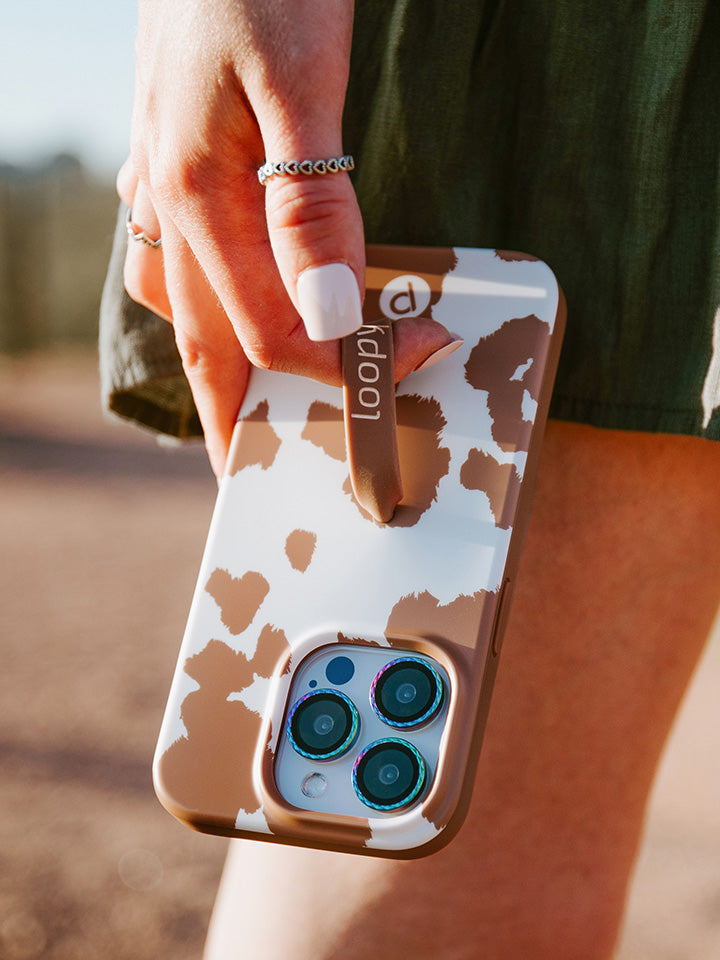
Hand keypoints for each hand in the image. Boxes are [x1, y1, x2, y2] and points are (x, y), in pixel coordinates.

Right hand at [119, 0, 455, 475]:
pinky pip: (174, 252)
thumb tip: (326, 317)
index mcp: (200, 201)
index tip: (418, 359)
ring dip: (211, 354)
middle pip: (204, 341)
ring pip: (178, 300)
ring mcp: (162, 180)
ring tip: (241, 393)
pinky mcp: (172, 153)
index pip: (276, 329)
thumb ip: (309, 207)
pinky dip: (199, 292)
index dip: (346, 363)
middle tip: (249, 469)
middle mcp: (170, 204)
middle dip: (232, 413)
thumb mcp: (297, 85)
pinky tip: (218, 289)